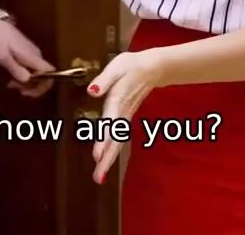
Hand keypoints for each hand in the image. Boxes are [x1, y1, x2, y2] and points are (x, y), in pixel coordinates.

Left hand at [0, 20, 55, 97]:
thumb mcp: (4, 58)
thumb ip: (16, 70)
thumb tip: (28, 82)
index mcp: (32, 57)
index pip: (50, 73)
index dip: (44, 85)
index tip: (29, 91)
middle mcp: (36, 56)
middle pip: (44, 76)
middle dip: (32, 87)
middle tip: (16, 89)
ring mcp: (33, 54)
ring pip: (37, 73)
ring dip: (26, 82)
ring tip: (11, 84)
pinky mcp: (28, 53)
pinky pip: (31, 68)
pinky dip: (24, 76)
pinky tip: (12, 77)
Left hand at [86, 50, 163, 183]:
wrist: (152, 68)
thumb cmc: (131, 66)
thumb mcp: (117, 66)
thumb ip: (104, 79)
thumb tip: (92, 91)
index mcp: (118, 99)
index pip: (110, 123)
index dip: (103, 139)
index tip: (97, 156)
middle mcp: (121, 112)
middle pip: (114, 139)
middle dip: (107, 159)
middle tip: (98, 178)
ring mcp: (124, 117)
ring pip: (117, 141)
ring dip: (108, 159)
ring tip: (99, 177)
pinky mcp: (125, 118)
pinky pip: (118, 138)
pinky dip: (112, 151)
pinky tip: (104, 162)